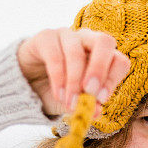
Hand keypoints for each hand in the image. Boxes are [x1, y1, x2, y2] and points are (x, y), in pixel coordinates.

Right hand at [16, 27, 130, 119]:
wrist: (29, 83)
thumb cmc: (61, 91)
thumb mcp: (76, 102)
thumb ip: (88, 105)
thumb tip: (96, 112)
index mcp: (104, 55)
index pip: (119, 60)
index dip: (114, 79)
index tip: (102, 99)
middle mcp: (89, 39)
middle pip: (105, 42)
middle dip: (99, 69)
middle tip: (90, 92)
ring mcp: (68, 35)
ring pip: (77, 51)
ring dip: (74, 80)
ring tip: (70, 101)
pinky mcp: (46, 37)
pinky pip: (55, 55)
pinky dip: (58, 78)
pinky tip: (58, 94)